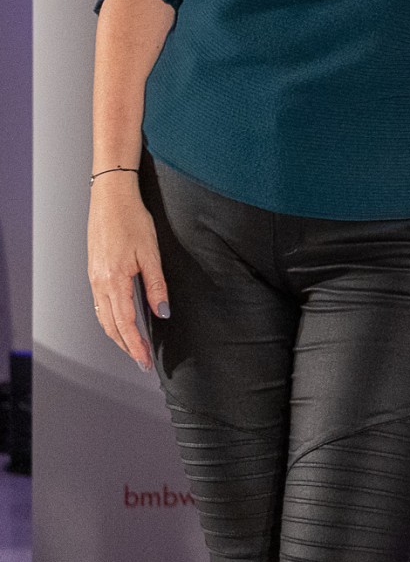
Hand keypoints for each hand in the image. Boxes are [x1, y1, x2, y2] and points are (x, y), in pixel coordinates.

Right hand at [87, 175, 165, 371]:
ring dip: (117, 335)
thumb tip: (162, 311)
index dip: (134, 345)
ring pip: (103, 317)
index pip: (124, 324)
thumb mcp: (151, 253)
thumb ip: (156, 285)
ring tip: (132, 346)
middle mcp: (100, 284)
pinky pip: (99, 304)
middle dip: (126, 346)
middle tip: (141, 361)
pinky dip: (110, 319)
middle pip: (110, 326)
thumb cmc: (132, 220)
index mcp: (114, 281)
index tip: (144, 361)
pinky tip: (119, 322)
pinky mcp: (94, 273)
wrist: (111, 199)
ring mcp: (94, 279)